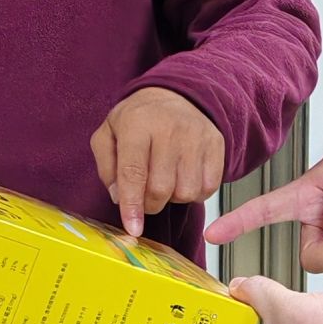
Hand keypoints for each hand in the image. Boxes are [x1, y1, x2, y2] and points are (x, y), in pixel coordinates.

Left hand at [92, 87, 226, 237]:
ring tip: (166, 182)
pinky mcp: (216, 144)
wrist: (176, 95)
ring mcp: (196, 136)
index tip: (133, 229)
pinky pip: (208, 188)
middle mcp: (169, 129)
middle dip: (150, 204)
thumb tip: (119, 197)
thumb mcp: (108, 134)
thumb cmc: (140, 119)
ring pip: (186, 192)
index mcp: (137, 124)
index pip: (134, 173)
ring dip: (173, 198)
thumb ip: (106, 167)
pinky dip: (195, 193)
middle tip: (145, 197)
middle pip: (161, 189)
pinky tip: (184, 179)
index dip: (132, 206)